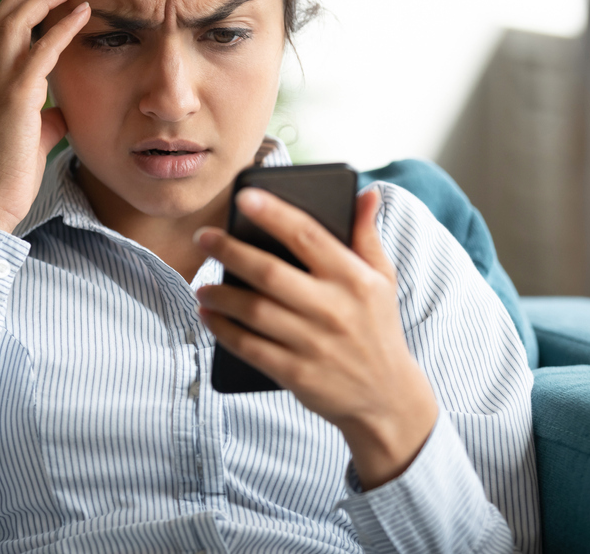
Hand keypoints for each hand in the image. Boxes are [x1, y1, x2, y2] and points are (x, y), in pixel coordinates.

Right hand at [0, 0, 90, 232]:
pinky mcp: (15, 100)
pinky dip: (61, 28)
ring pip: (14, 26)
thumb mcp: (31, 138)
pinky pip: (40, 53)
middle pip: (2, 17)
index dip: (15, 3)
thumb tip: (60, 111)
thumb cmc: (8, 176)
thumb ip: (44, 118)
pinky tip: (81, 13)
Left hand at [194, 186, 438, 489]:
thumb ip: (366, 234)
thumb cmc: (378, 328)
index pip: (308, 236)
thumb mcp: (383, 280)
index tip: (244, 196)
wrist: (388, 398)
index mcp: (354, 279)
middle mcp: (334, 309)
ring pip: (254, 311)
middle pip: (270, 272)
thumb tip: (366, 191)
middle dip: (230, 251)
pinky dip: (223, 330)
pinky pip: (249, 347)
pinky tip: (208, 316)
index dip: (274, 213)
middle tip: (203, 237)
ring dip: (220, 295)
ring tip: (201, 285)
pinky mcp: (297, 374)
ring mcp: (314, 344)